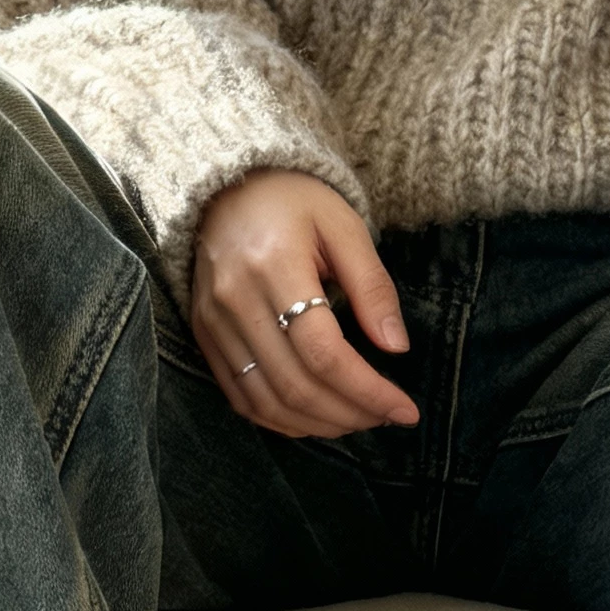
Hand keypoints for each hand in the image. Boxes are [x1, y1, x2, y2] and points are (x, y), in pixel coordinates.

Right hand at [191, 169, 420, 438]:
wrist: (227, 186)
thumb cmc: (294, 201)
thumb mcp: (345, 228)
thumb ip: (373, 287)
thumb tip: (396, 348)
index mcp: (274, 265)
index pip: (324, 353)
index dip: (368, 391)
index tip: (405, 410)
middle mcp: (235, 300)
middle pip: (295, 385)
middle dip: (349, 413)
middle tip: (386, 416)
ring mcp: (213, 322)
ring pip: (266, 401)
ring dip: (318, 424)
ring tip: (358, 420)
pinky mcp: (204, 335)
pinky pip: (240, 396)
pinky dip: (281, 419)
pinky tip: (316, 418)